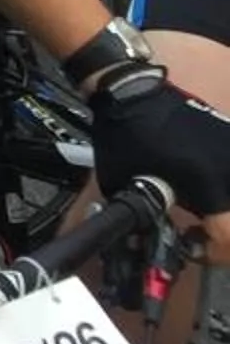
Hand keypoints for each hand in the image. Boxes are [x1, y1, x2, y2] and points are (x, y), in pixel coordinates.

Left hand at [90, 70, 229, 254]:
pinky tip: (210, 192)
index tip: (194, 248)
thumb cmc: (126, 136)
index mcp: (208, 184)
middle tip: (207, 236)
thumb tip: (146, 242)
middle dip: (228, 237)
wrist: (131, 90)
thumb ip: (144, 217)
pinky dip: (225, 193)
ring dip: (227, 214)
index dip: (216, 253)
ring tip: (209, 215)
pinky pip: (229, 176)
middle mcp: (229, 169)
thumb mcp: (124, 185)